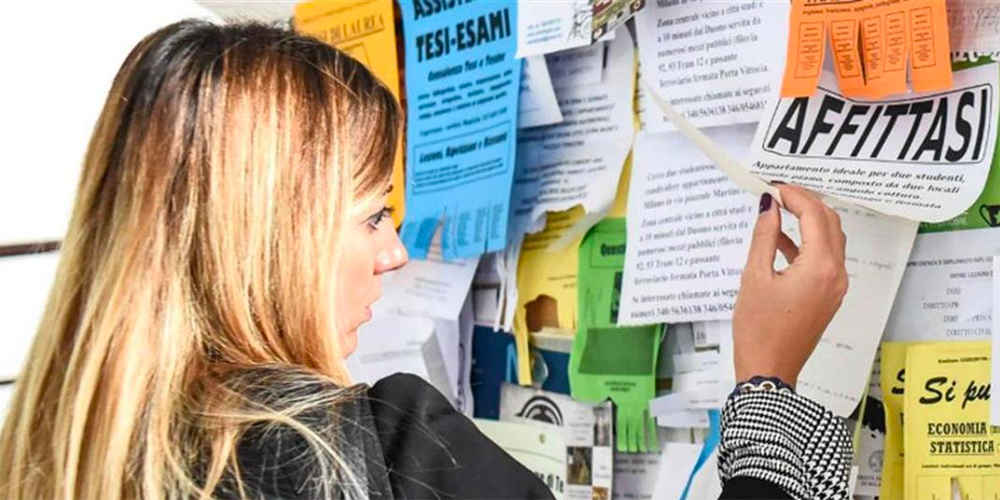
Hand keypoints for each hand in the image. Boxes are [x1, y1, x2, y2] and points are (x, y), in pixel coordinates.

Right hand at [732, 184, 847, 386]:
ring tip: (780, 210)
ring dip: (809, 221)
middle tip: (778, 193)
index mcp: (820, 267)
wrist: (768, 369)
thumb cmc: (759, 330)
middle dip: (805, 203)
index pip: (814, 215)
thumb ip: (764, 236)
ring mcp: (835, 286)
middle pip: (829, 223)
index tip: (773, 187)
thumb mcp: (754, 276)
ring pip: (830, 239)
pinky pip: (824, 259)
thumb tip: (767, 206)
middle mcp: (835, 274)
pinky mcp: (828, 296)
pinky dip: (807, 243)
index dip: (794, 195)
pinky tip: (781, 240)